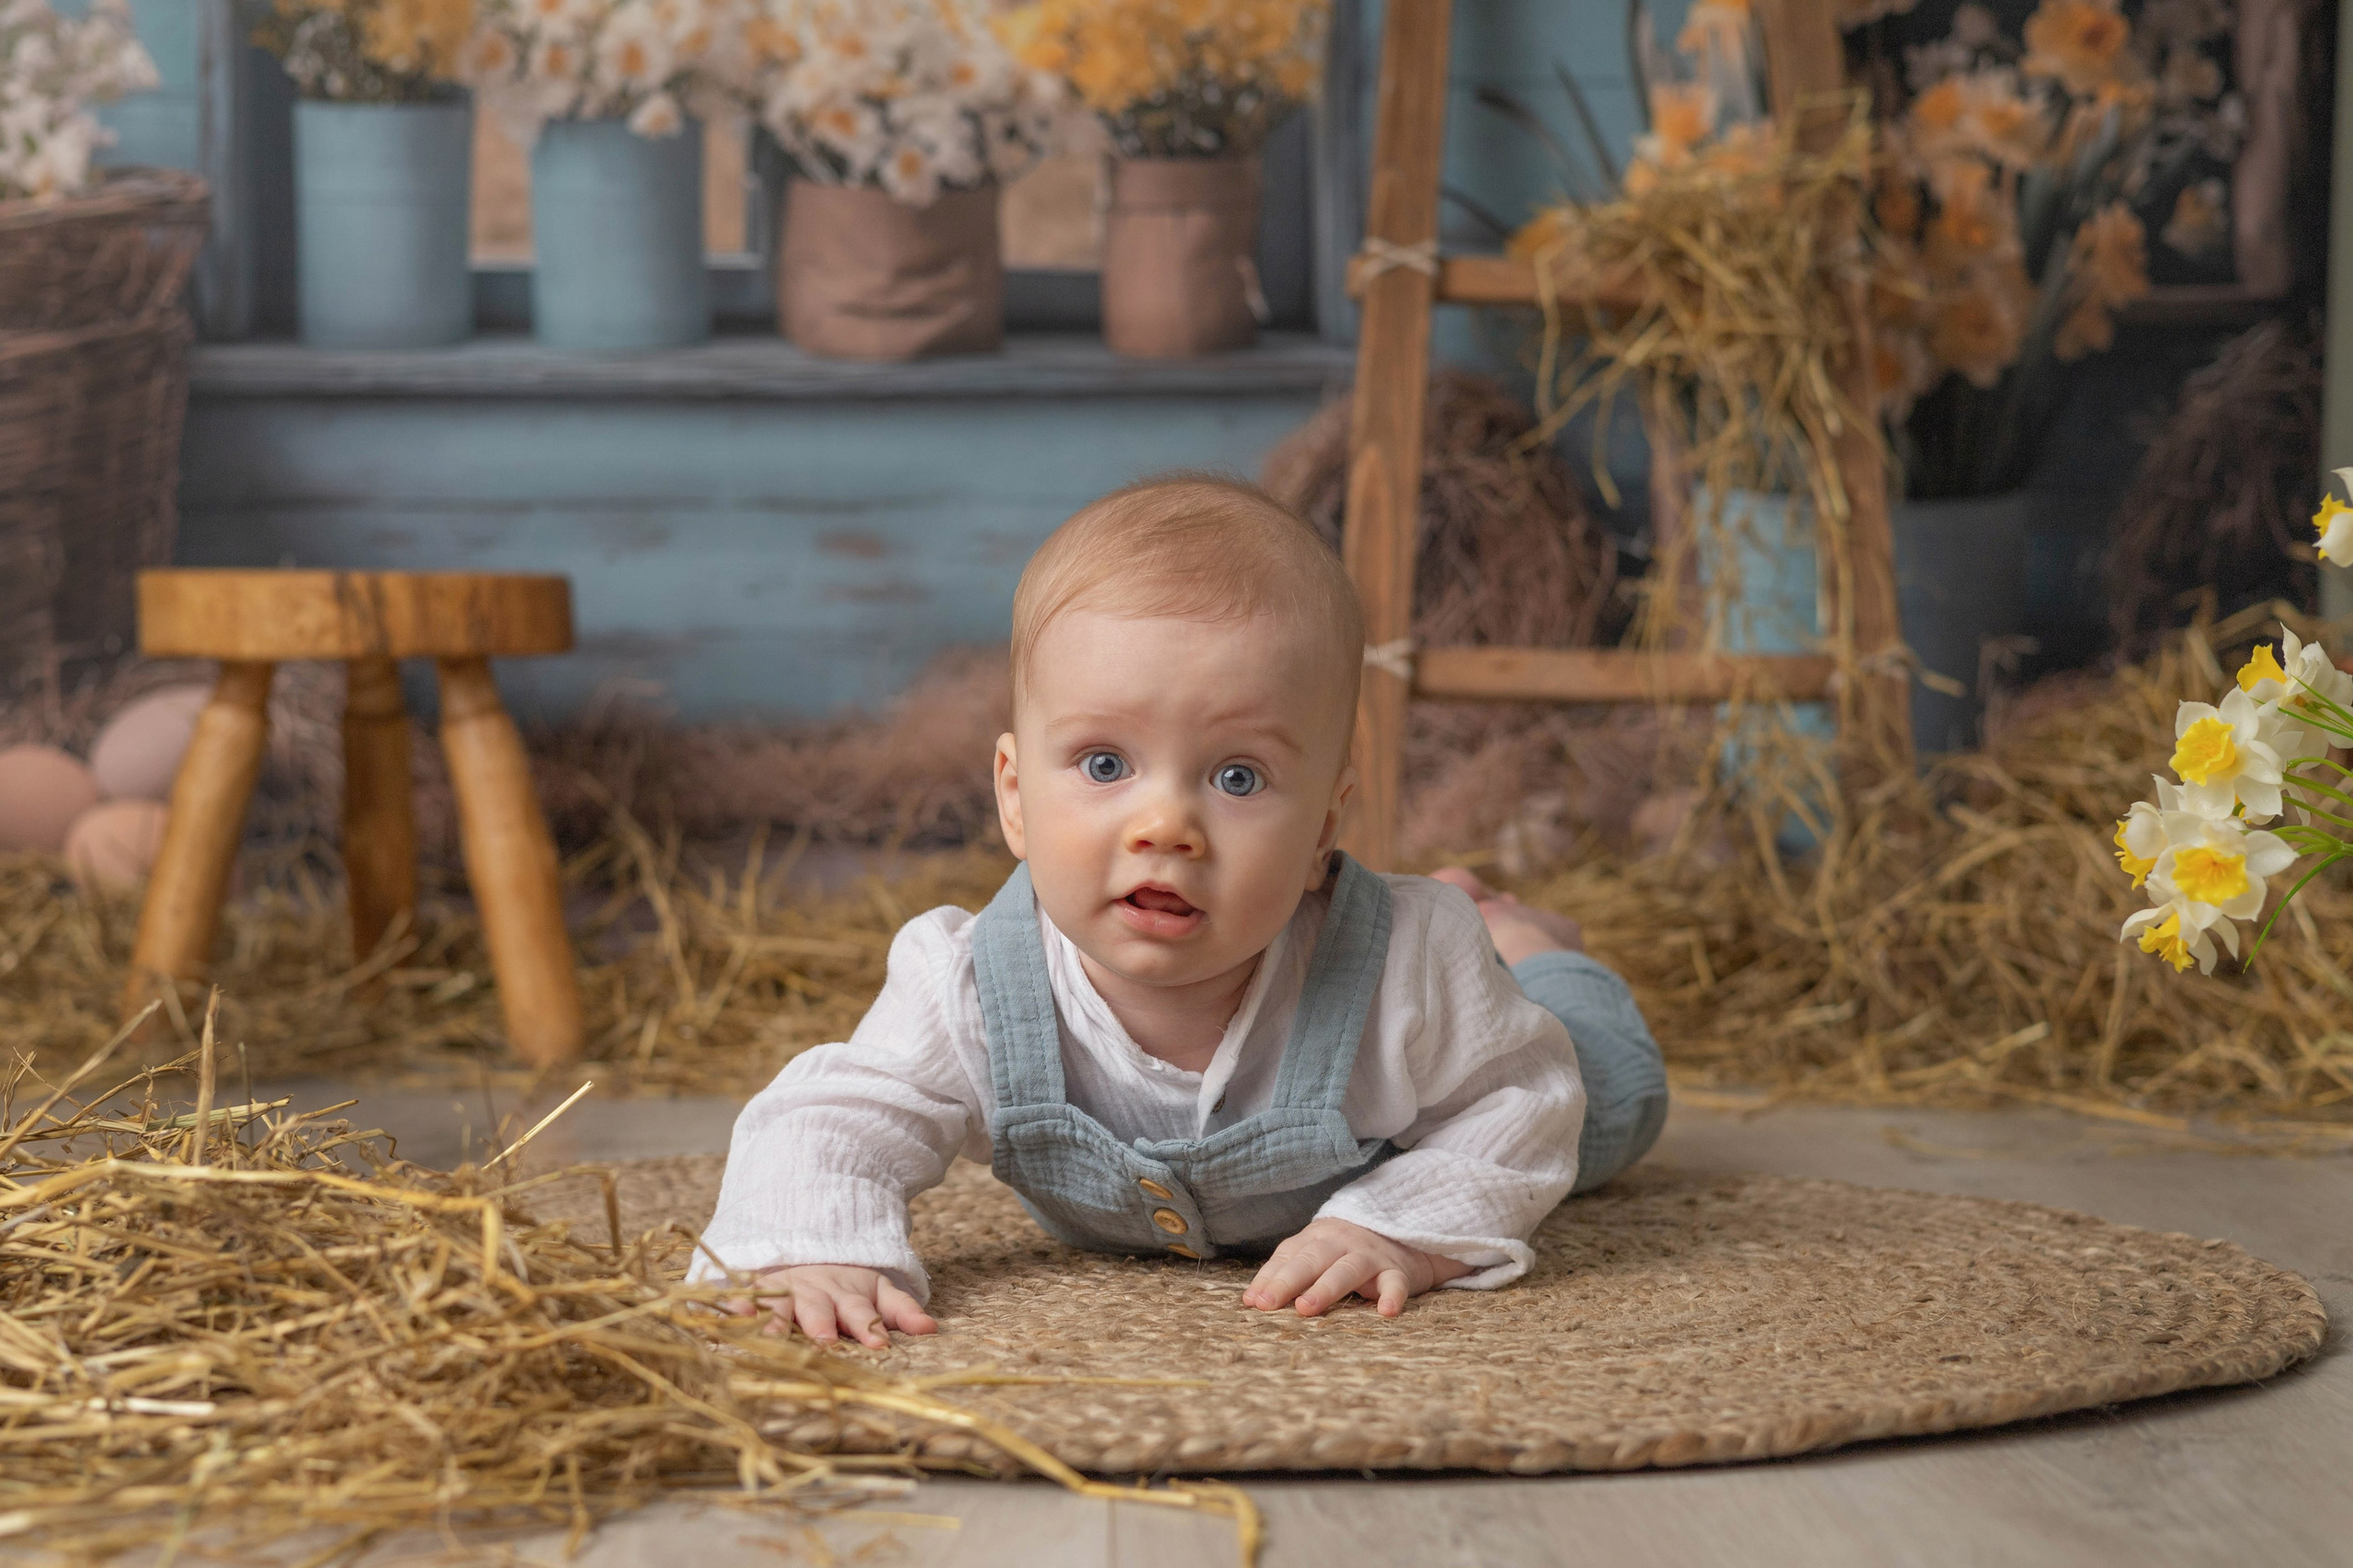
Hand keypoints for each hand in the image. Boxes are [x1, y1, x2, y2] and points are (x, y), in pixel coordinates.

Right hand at [732, 1263, 937, 1348]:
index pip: (861, 1312)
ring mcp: (783, 1291)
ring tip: (769, 1334)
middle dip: (822, 1324)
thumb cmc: (844, 1288)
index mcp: (847, 1296)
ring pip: (779, 1303)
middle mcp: (814, 1294)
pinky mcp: (754, 1291)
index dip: (870, 1327)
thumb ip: (901, 1309)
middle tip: (825, 1343)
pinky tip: (734, 1315)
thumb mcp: (876, 1291)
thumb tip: (932, 1329)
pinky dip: (736, 1305)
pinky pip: (742, 1296)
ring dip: (775, 1318)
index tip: (879, 1345)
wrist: (805, 1254)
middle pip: (819, 1309)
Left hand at [1242, 1218, 1472, 1318]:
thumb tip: (1251, 1300)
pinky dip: (1392, 1296)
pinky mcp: (1397, 1271)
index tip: (1252, 1301)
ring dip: (1325, 1288)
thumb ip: (1287, 1271)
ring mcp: (1370, 1256)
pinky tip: (1385, 1311)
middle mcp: (1341, 1243)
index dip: (1269, 1277)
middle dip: (1287, 1281)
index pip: (1289, 1255)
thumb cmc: (1345, 1252)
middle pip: (1312, 1259)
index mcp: (1316, 1238)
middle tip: (1268, 1304)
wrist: (1401, 1238)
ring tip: (1306, 1308)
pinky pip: (1395, 1283)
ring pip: (1346, 1270)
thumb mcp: (1316, 1252)